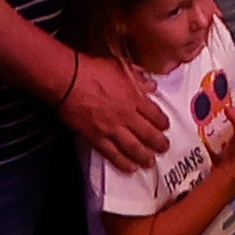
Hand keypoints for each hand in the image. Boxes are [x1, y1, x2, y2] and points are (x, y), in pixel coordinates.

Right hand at [58, 51, 170, 168]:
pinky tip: (129, 168)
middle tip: (164, 148)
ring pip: (133, 148)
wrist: (68, 79)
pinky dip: (123, 162)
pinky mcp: (96, 138)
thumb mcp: (120, 66)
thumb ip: (137, 77)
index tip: (165, 127)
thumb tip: (151, 84)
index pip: (155, 114)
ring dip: (144, 156)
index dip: (162, 122)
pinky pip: (113, 154)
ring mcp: (112, 128)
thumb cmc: (92, 69)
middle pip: (148, 134)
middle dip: (158, 143)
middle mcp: (126, 115)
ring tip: (150, 162)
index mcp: (134, 97)